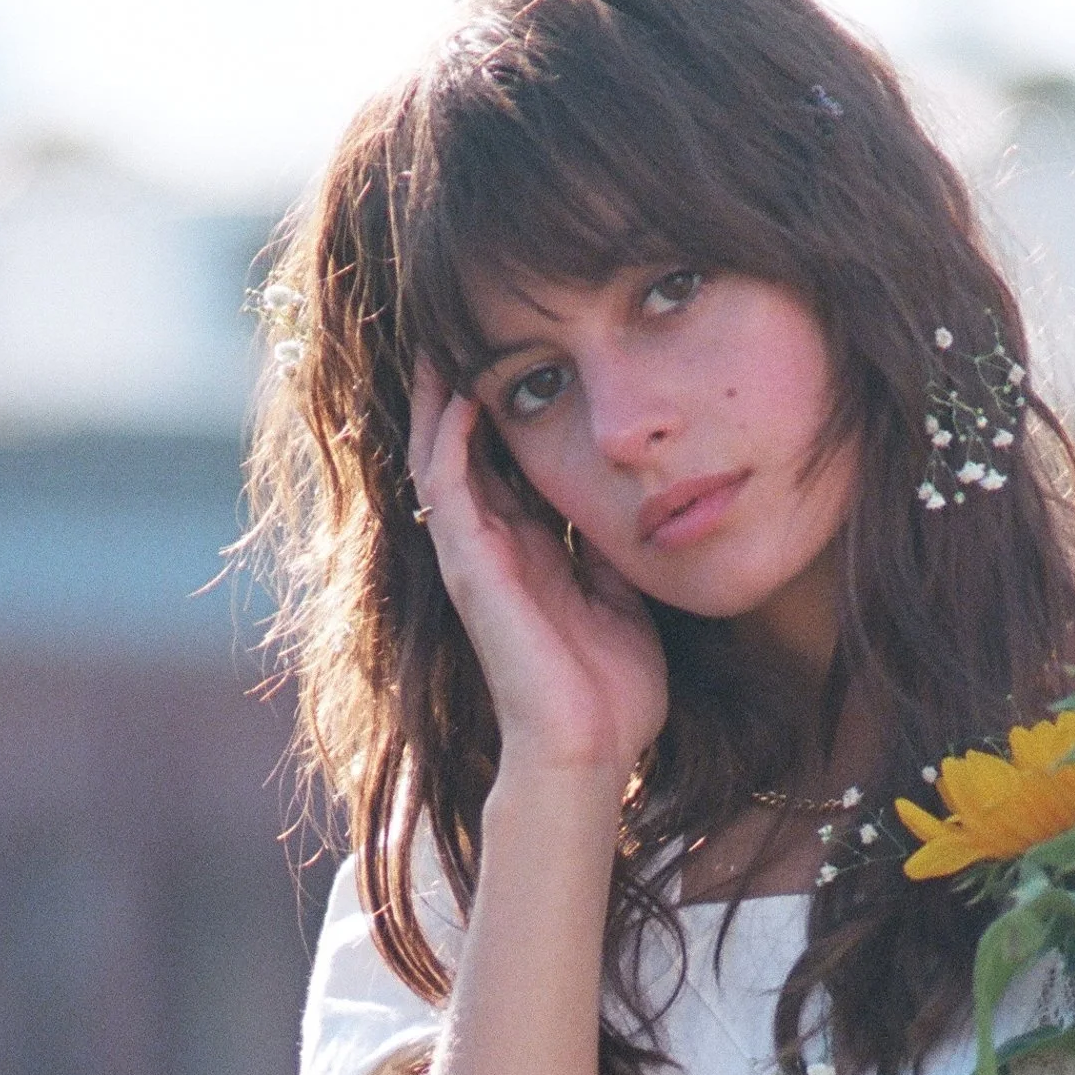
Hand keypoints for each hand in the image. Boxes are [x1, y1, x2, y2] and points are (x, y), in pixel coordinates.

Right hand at [408, 364, 668, 804]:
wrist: (591, 752)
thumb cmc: (613, 694)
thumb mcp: (627, 600)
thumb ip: (615, 550)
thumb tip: (632, 500)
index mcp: (532, 553)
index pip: (508, 464)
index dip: (509, 410)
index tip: (524, 352)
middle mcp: (496, 548)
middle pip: (464, 448)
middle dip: (462, 387)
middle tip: (464, 322)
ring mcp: (476, 558)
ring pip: (441, 456)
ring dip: (442, 397)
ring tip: (445, 336)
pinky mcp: (470, 569)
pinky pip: (447, 488)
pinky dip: (451, 438)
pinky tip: (465, 392)